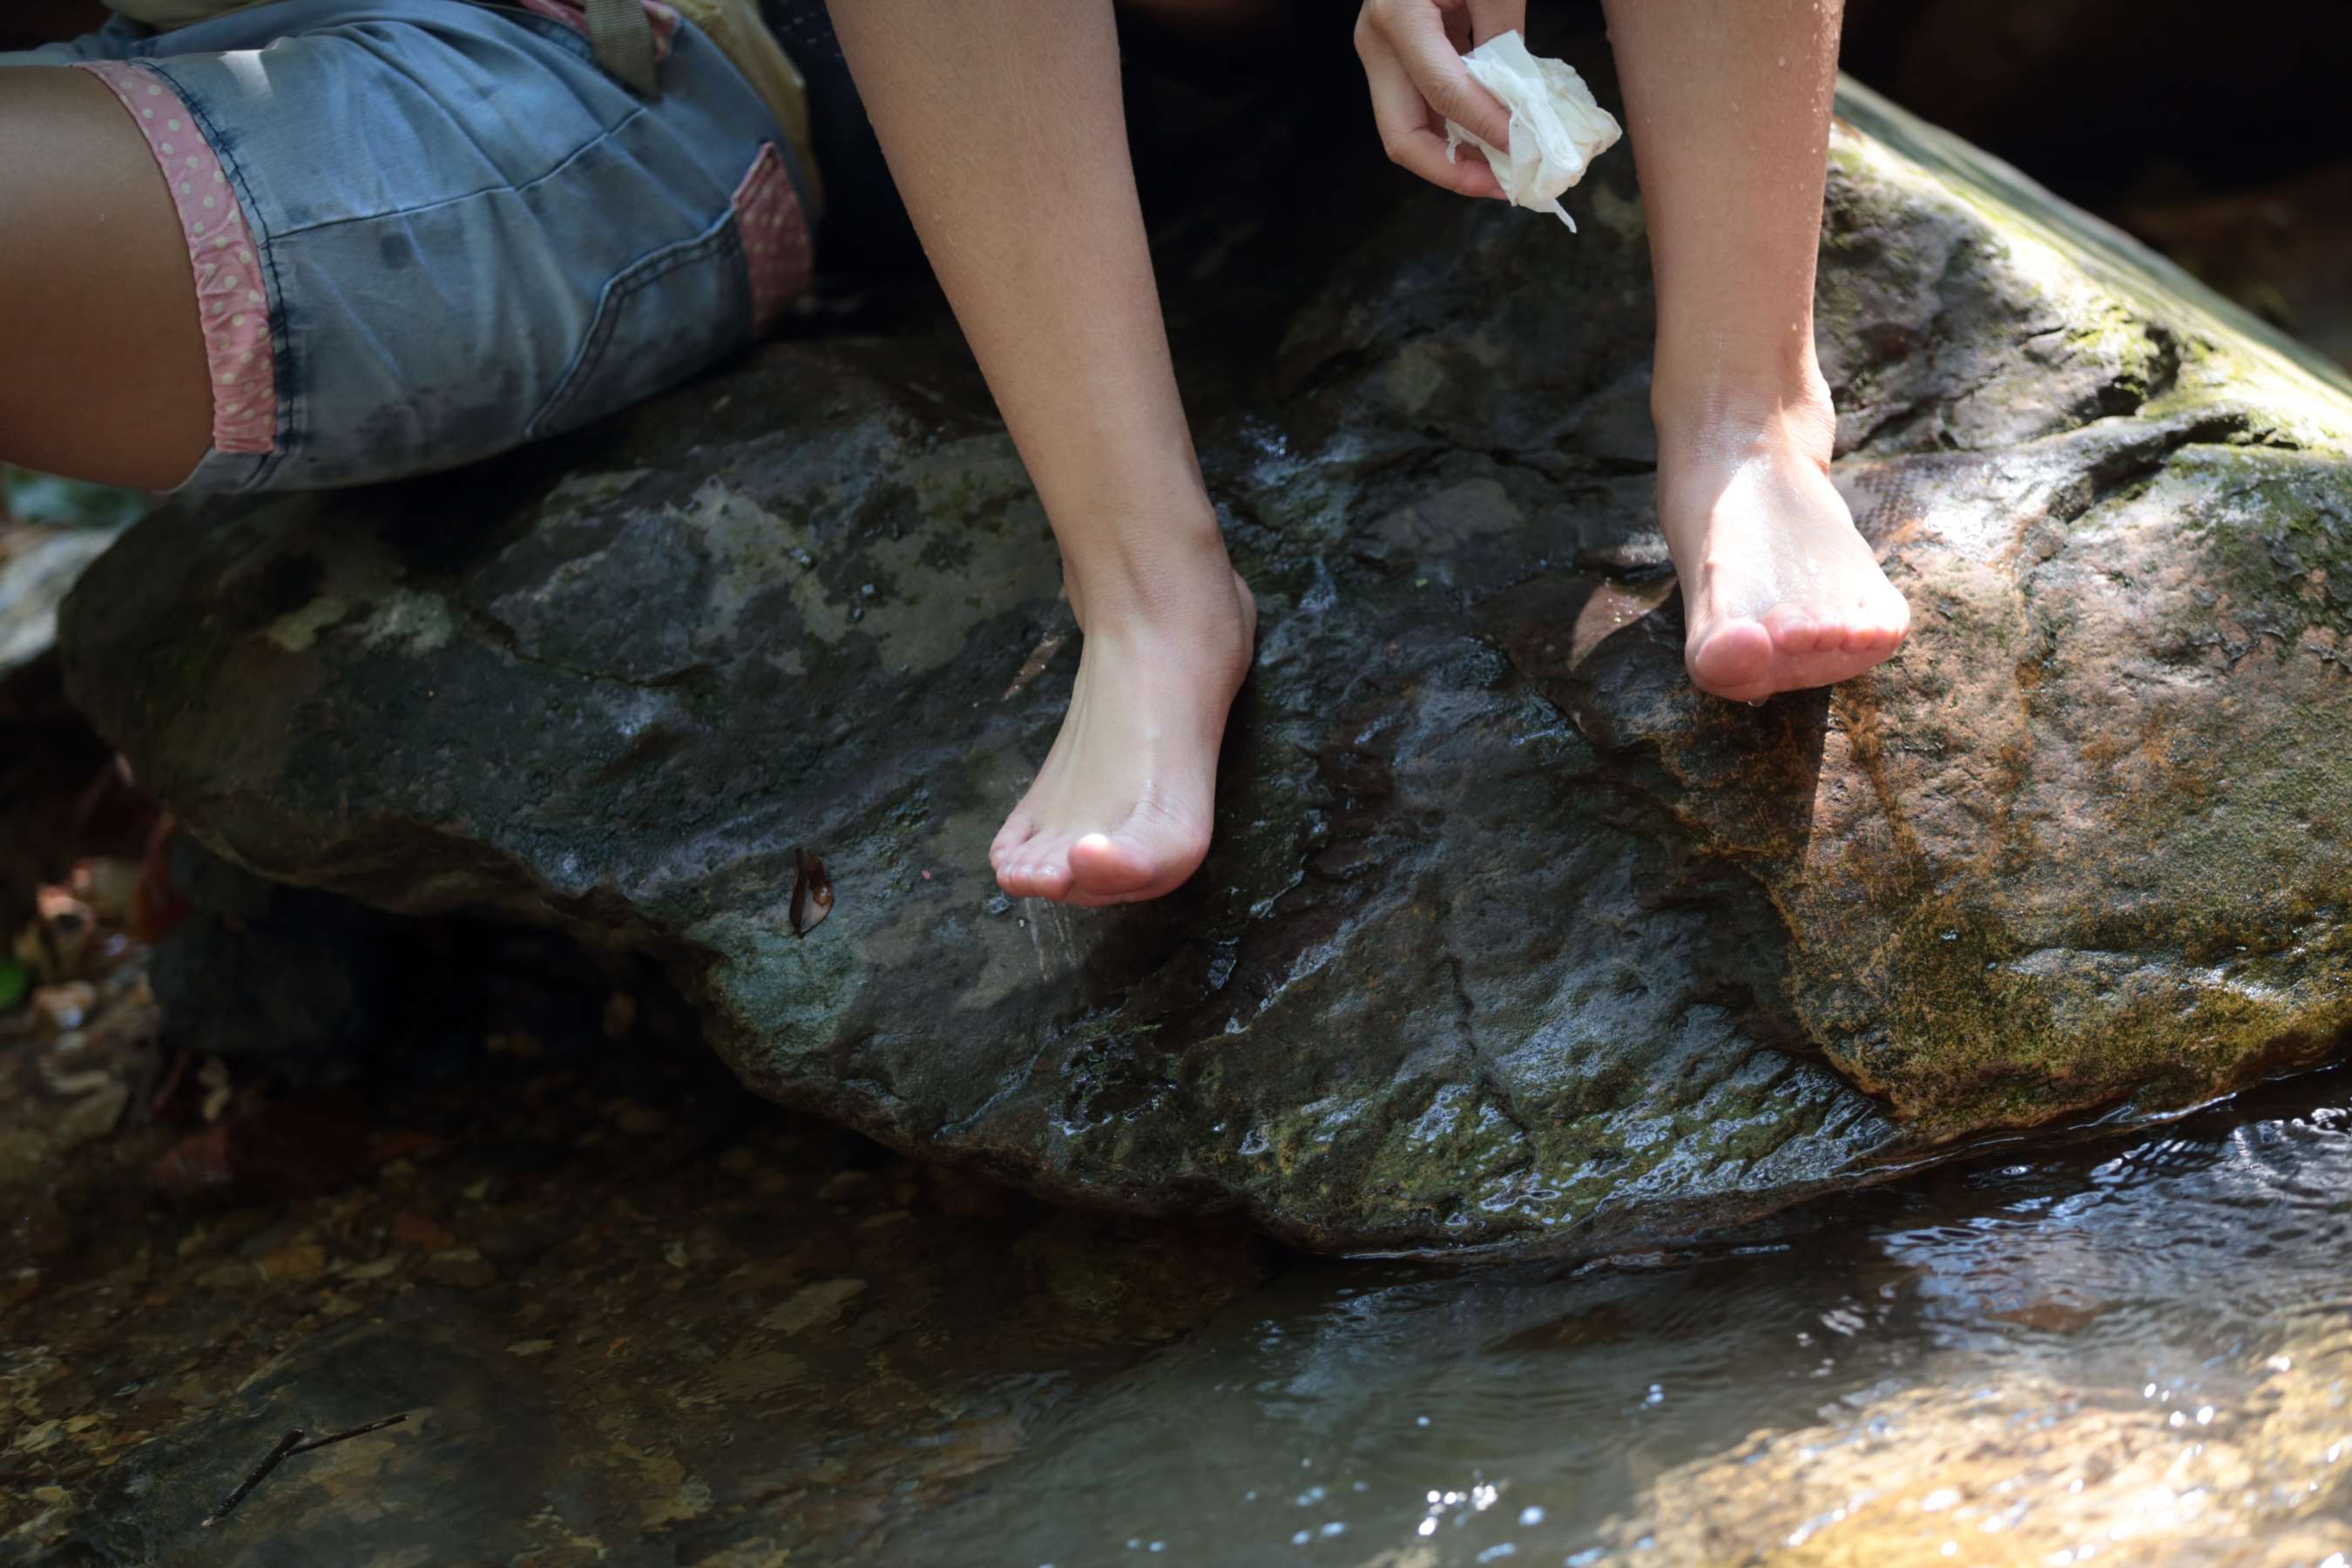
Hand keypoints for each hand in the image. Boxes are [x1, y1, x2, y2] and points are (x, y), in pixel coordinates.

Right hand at [1353, 0, 1525, 197]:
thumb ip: (1505, 35)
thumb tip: (1521, 103)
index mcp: (1398, 17)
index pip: (1444, 92)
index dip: (1486, 127)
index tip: (1526, 148)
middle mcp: (1377, 43)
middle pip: (1403, 135)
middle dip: (1454, 171)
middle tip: (1502, 185)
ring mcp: (1381, 53)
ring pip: (1409, 131)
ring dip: (1455, 158)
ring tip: (1502, 171)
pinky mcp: (1395, 57)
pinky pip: (1421, 110)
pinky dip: (1456, 132)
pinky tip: (1490, 142)